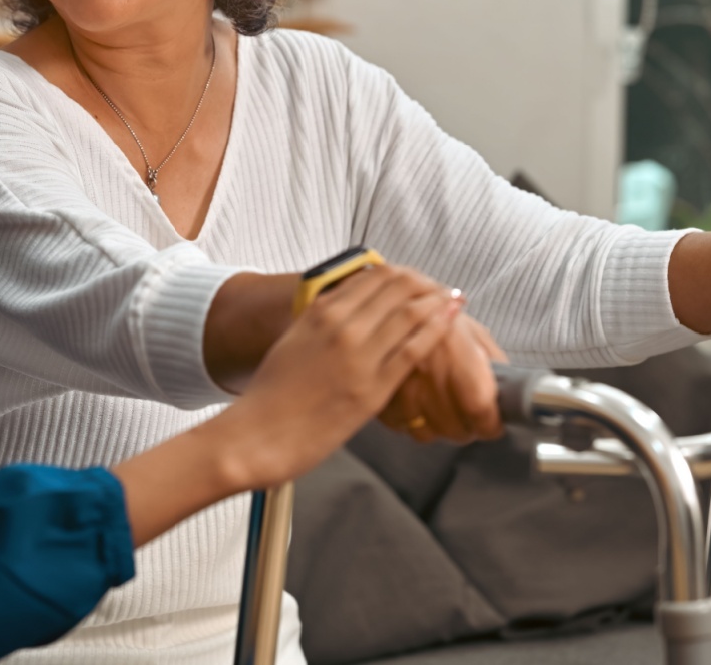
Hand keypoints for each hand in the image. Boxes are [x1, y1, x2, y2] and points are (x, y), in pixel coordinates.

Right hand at [209, 264, 461, 489]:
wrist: (255, 434)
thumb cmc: (271, 397)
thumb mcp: (294, 343)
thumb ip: (322, 325)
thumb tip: (347, 316)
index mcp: (320, 311)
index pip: (374, 276)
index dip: (405, 275)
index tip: (420, 281)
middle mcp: (341, 325)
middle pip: (397, 287)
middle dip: (426, 284)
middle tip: (443, 290)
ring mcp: (358, 355)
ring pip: (410, 312)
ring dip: (438, 301)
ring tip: (455, 300)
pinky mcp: (371, 388)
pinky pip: (413, 349)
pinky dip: (437, 330)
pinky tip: (452, 322)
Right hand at [379, 309, 506, 443]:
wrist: (393, 300)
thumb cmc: (438, 314)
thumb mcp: (475, 331)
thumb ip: (494, 363)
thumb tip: (510, 394)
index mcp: (457, 354)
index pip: (480, 409)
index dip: (491, 423)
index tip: (493, 423)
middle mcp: (427, 373)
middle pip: (455, 428)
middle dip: (468, 427)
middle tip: (470, 417)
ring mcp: (399, 386)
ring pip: (428, 432)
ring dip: (440, 427)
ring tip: (444, 412)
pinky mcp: (379, 392)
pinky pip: (401, 427)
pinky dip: (412, 422)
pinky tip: (419, 407)